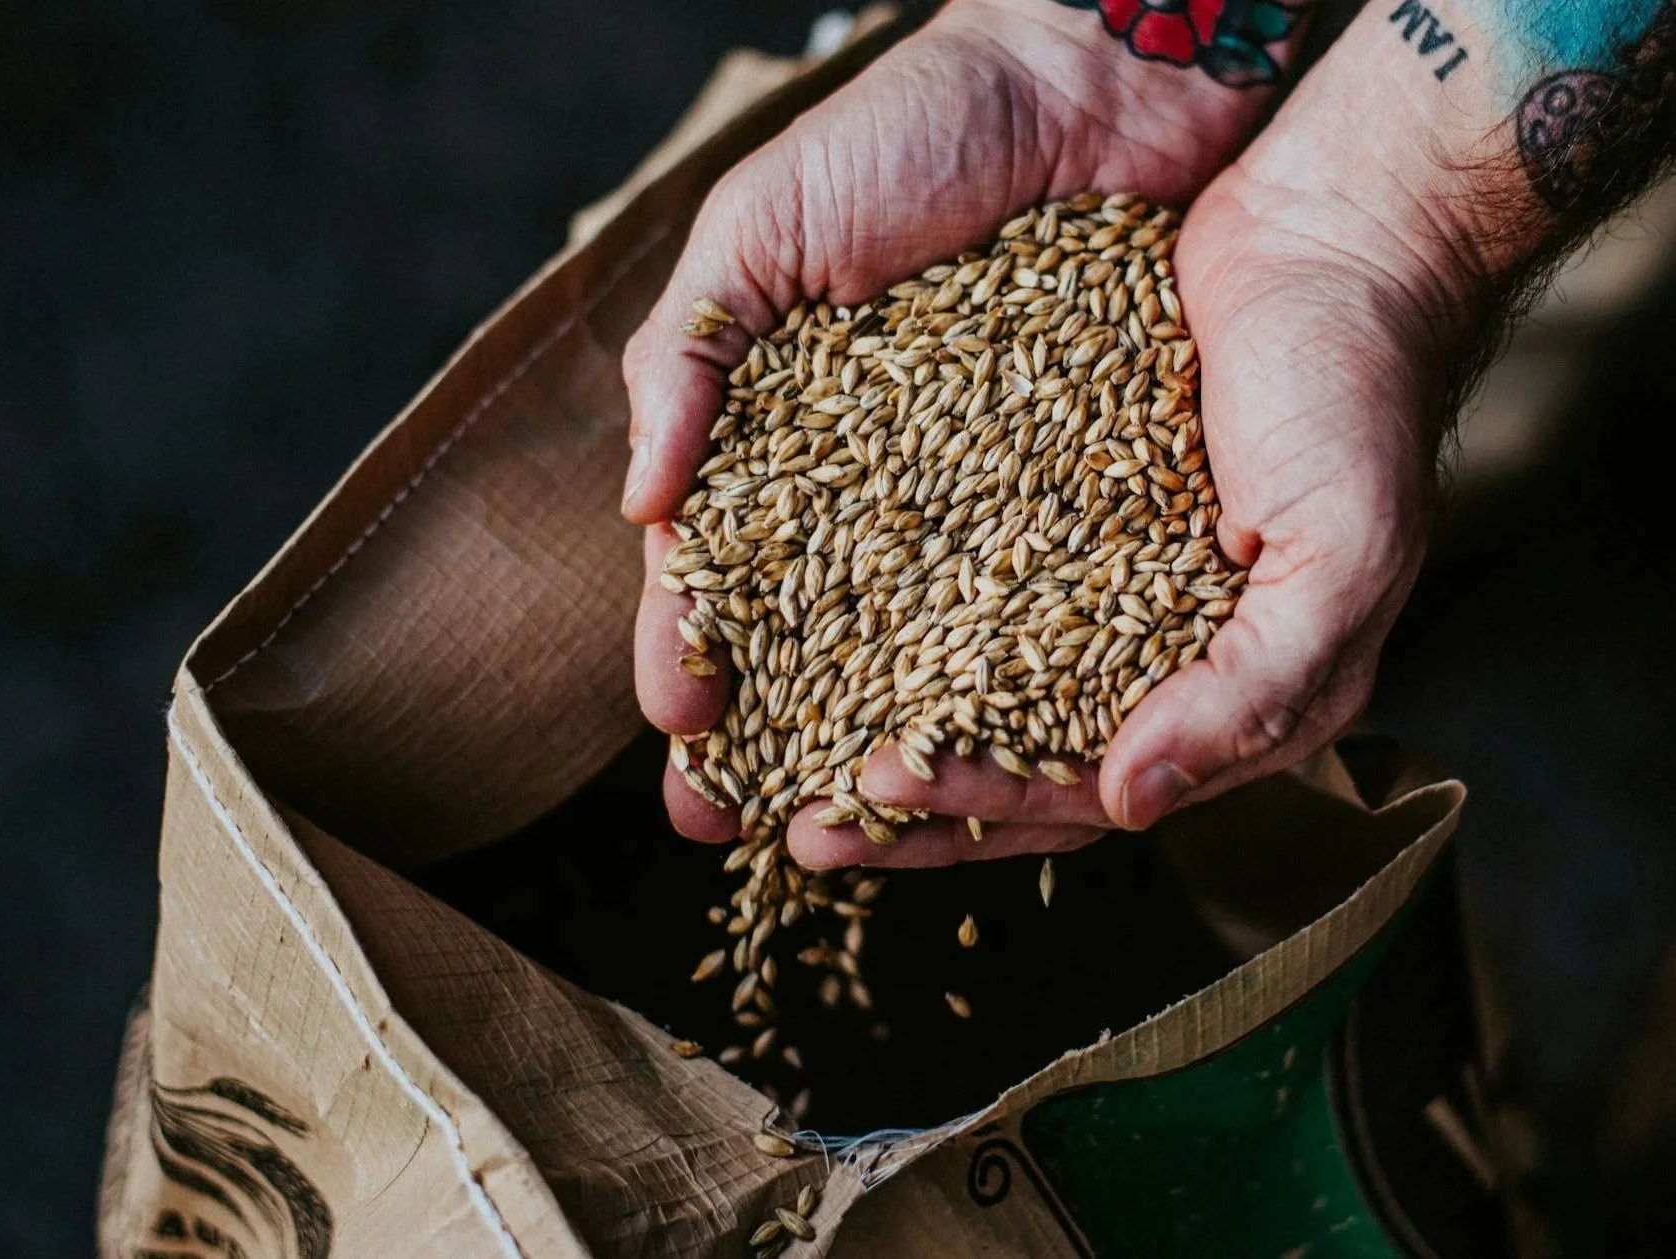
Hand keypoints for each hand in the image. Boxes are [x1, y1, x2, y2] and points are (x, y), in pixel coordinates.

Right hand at [622, 0, 1300, 857]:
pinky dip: (1011, 674)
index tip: (680, 739)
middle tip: (737, 829)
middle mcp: (878, 481)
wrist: (1096, 71)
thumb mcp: (760, 226)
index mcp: (781, 430)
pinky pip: (1041, 600)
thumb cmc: (912, 130)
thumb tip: (638, 501)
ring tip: (855, 821)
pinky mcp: (1082, 488)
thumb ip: (688, 355)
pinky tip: (992, 743)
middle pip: (812, 637)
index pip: (719, 569)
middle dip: (771, 736)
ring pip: (921, 643)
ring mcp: (980, 494)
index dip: (689, 653)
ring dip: (880, 735)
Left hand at [817, 21, 1505, 866]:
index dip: (976, 805)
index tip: (868, 797)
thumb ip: (1252, 692)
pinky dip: (885, 607)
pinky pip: (950, 575)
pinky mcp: (1043, 506)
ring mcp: (1086, 581)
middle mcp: (1143, 657)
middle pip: (1004, 758)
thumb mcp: (1345, 554)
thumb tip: (1131, 804)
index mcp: (1220, 699)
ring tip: (773, 745)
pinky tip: (811, 617)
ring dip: (872, 717)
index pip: (1080, 788)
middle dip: (898, 801)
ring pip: (962, 680)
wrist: (1331, 233)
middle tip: (787, 822)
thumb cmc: (1357, 394)